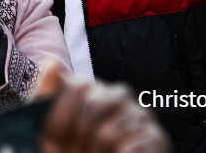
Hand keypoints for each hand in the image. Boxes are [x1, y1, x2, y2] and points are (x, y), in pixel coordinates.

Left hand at [36, 67, 168, 152]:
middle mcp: (119, 97)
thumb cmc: (74, 151)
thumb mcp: (52, 128)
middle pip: (92, 106)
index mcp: (93, 90)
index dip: (59, 121)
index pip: (76, 87)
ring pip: (108, 133)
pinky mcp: (156, 138)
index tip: (53, 143)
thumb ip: (49, 95)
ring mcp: (140, 116)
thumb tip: (51, 62)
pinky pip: (129, 148)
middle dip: (76, 140)